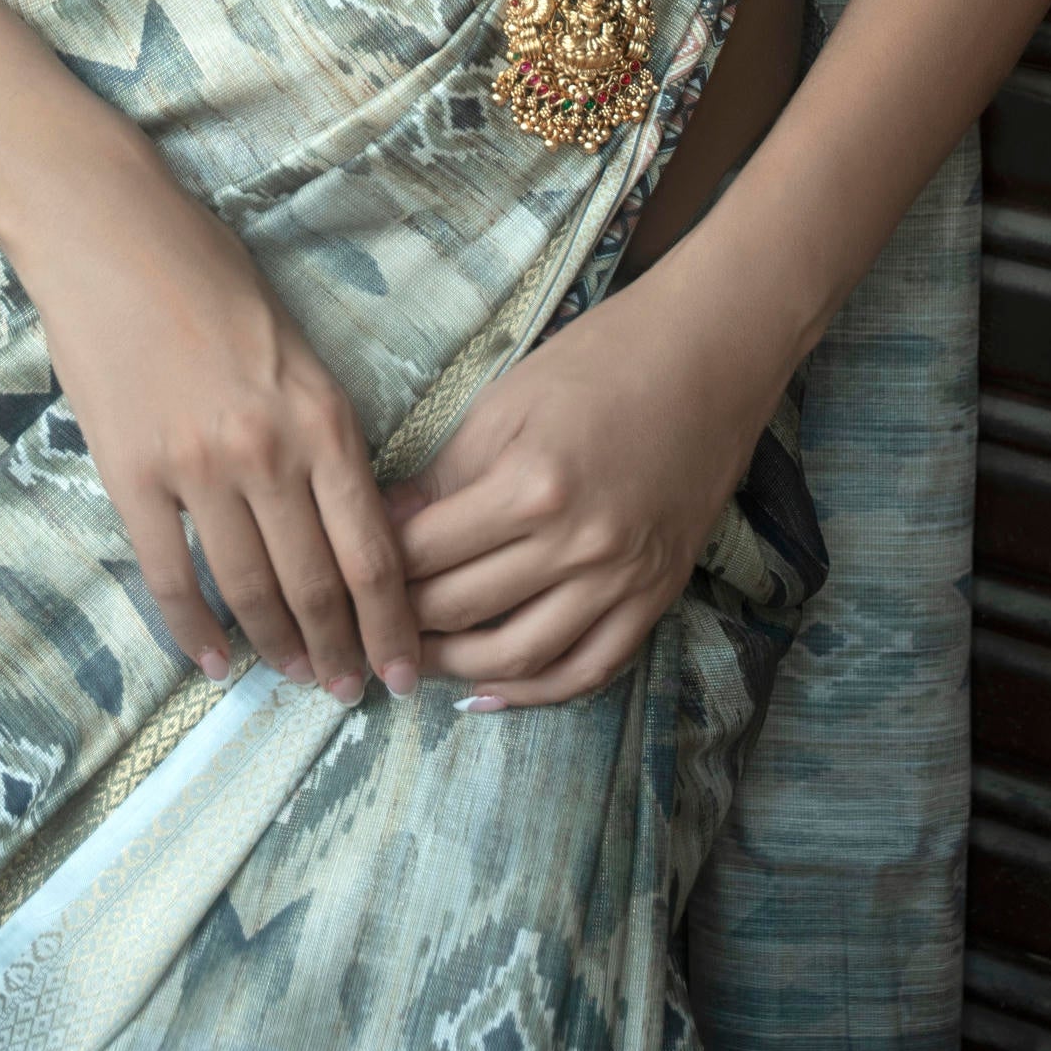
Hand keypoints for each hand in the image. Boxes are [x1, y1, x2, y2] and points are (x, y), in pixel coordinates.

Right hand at [15, 137, 421, 707]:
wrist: (112, 234)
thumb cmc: (213, 276)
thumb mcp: (299, 351)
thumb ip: (324, 433)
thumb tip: (352, 519)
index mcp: (324, 417)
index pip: (373, 552)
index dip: (392, 626)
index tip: (406, 671)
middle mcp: (270, 452)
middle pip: (318, 584)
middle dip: (341, 651)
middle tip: (352, 693)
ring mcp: (198, 468)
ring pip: (250, 589)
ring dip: (278, 648)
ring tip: (297, 680)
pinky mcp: (131, 475)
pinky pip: (170, 576)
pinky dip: (196, 631)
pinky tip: (217, 662)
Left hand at [385, 262, 767, 708]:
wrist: (707, 358)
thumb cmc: (599, 361)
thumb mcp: (504, 403)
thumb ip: (444, 474)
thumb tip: (384, 527)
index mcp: (530, 486)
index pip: (424, 554)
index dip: (373, 569)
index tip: (343, 573)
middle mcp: (577, 545)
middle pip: (461, 609)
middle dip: (401, 623)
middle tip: (364, 624)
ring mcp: (622, 579)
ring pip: (518, 656)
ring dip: (455, 670)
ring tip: (415, 662)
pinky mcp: (656, 595)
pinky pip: (589, 669)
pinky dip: (535, 691)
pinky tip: (489, 692)